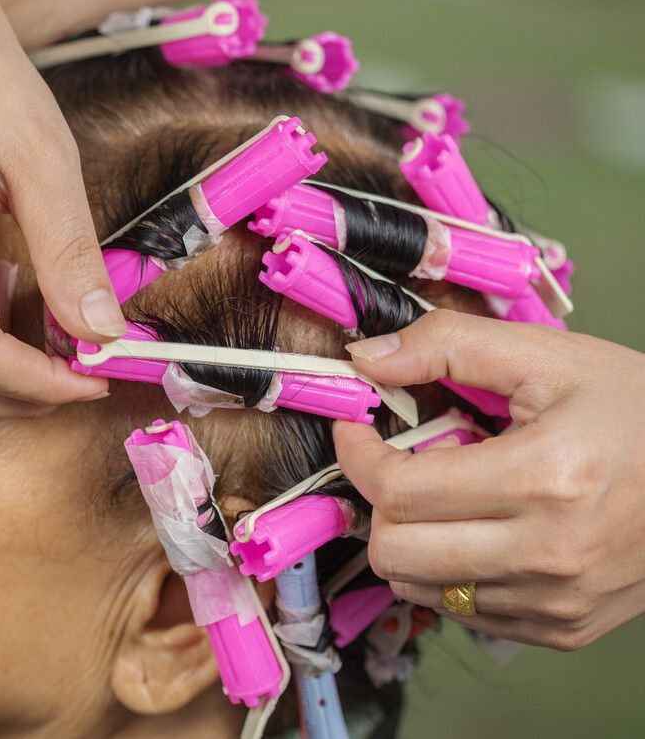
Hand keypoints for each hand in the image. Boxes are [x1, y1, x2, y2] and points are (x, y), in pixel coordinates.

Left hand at [333, 310, 644, 649]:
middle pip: (396, 552)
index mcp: (545, 478)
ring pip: (419, 589)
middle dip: (378, 502)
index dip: (357, 455)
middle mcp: (549, 554)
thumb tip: (364, 359)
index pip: (400, 491)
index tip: (357, 430)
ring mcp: (557, 601)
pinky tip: (477, 530)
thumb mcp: (549, 356)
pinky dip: (447, 571)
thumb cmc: (636, 411)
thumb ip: (449, 346)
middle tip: (398, 465)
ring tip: (443, 497)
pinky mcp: (564, 628)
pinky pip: (463, 612)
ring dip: (408, 539)